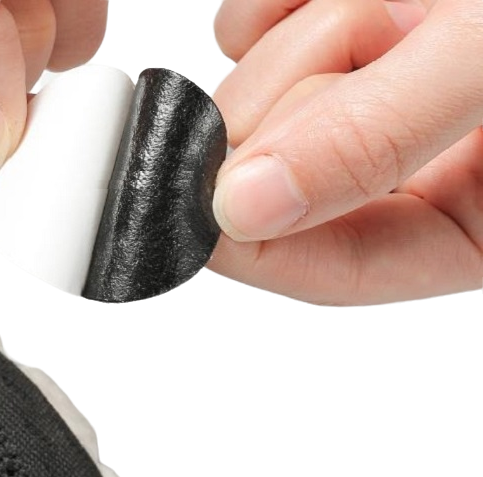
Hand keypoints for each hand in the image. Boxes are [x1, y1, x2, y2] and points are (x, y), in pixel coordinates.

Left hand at [208, 0, 482, 304]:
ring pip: (259, 104)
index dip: (262, 250)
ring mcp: (370, 93)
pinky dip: (275, 2)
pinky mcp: (340, 27)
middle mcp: (413, 165)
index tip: (202, 215)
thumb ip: (382, 135)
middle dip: (310, 104)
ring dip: (317, 33)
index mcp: (472, 217)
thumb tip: (247, 208)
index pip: (345, 267)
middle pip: (284, 182)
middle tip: (385, 32)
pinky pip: (248, 29)